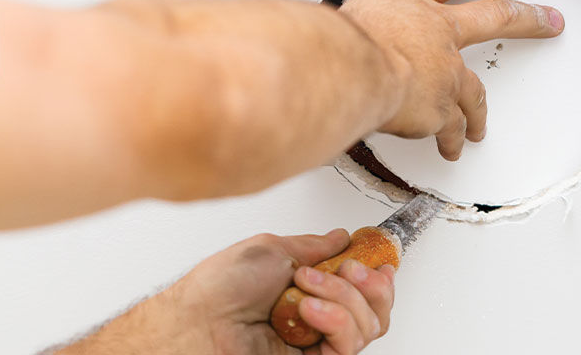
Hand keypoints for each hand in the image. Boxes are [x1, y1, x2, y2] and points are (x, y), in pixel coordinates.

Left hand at [168, 229, 394, 354]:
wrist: (198, 319)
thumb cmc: (223, 285)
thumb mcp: (275, 249)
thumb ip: (316, 246)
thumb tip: (342, 237)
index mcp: (312, 285)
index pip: (363, 288)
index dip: (379, 278)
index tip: (381, 264)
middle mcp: (319, 313)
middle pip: (375, 311)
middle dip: (371, 286)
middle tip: (350, 270)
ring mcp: (315, 339)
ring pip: (367, 326)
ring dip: (343, 298)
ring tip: (306, 288)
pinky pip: (346, 346)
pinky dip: (335, 320)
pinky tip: (309, 308)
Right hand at [340, 0, 564, 160]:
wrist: (350, 71)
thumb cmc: (341, 43)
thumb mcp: (354, 19)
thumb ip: (371, 30)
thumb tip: (363, 42)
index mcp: (413, 1)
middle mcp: (439, 32)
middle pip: (496, 17)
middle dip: (528, 19)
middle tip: (549, 20)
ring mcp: (446, 72)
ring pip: (475, 94)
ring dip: (479, 113)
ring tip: (480, 128)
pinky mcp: (442, 110)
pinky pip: (450, 130)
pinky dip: (450, 142)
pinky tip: (451, 149)